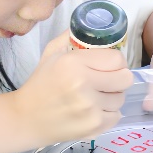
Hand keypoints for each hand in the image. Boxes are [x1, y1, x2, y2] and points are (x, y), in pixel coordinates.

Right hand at [10, 33, 133, 144]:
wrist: (26, 118)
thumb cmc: (41, 83)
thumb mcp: (51, 53)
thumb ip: (72, 37)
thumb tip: (94, 26)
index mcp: (73, 63)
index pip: (116, 59)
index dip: (116, 61)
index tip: (109, 65)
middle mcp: (83, 85)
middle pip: (126, 78)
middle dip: (119, 77)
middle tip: (107, 79)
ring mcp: (90, 108)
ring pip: (121, 98)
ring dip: (112, 96)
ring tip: (97, 96)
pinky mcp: (94, 127)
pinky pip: (116, 116)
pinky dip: (108, 113)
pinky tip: (94, 110)